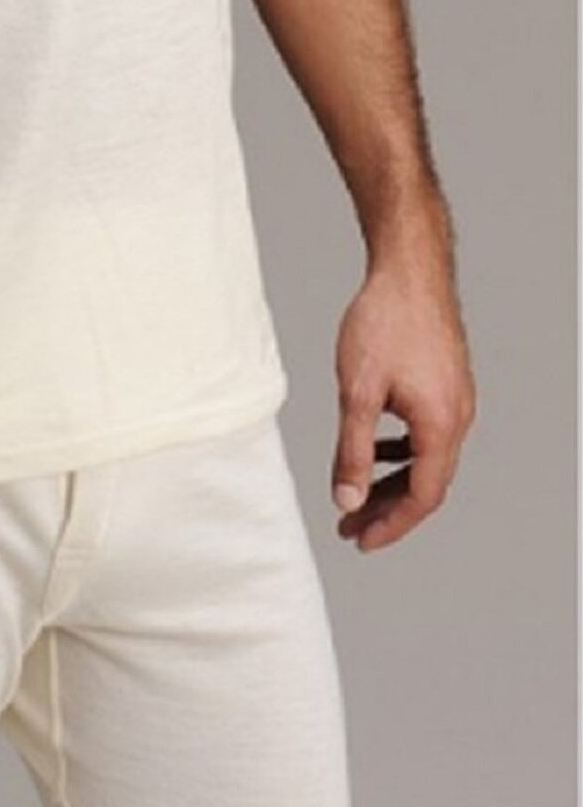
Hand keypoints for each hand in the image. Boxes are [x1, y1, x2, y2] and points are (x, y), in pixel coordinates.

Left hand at [331, 254, 476, 553]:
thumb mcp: (357, 391)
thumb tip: (347, 499)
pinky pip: (428, 432)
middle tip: (350, 526)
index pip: (421, 498)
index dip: (390, 525)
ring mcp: (457, 399)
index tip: (359, 539)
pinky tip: (375, 445)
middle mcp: (459, 417)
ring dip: (392, 480)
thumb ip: (353, 450)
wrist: (410, 268)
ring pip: (427, 458)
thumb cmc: (383, 321)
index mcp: (441, 425)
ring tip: (356, 493)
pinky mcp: (448, 383)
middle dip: (387, 509)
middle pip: (427, 483)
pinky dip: (402, 449)